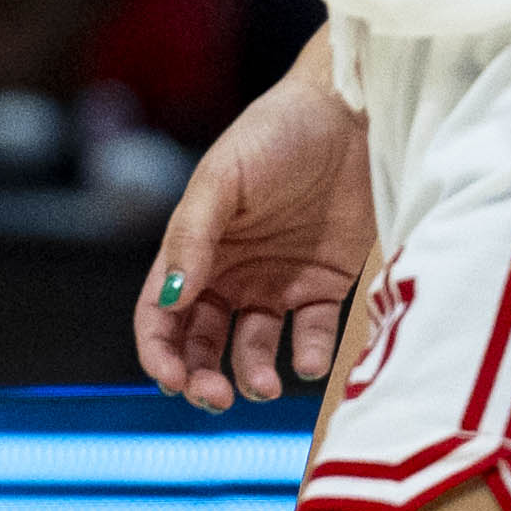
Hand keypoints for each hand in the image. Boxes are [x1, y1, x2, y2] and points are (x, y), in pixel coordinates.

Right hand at [134, 54, 373, 409]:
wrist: (352, 113)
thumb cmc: (276, 134)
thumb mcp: (222, 179)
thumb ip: (193, 238)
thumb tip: (172, 301)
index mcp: (194, 248)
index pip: (161, 314)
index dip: (158, 352)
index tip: (171, 380)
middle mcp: (231, 273)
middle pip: (202, 344)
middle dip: (200, 378)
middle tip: (216, 397)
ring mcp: (278, 282)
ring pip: (253, 351)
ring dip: (252, 376)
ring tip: (263, 386)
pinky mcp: (325, 285)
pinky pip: (312, 337)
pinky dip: (308, 358)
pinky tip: (309, 360)